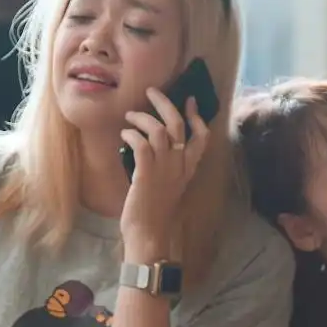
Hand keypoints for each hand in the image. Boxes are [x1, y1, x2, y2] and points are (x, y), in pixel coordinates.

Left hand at [120, 87, 209, 255]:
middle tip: (152, 92)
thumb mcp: (169, 186)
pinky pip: (141, 143)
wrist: (149, 234)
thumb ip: (168, 166)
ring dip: (142, 117)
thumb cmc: (155, 212)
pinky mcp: (146, 172)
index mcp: (188, 169)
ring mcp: (164, 168)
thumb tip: (154, 145)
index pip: (202, 136)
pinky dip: (131, 134)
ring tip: (130, 115)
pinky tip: (124, 135)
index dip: (196, 116)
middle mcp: (180, 165)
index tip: (189, 100)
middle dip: (165, 103)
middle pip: (178, 124)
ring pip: (159, 129)